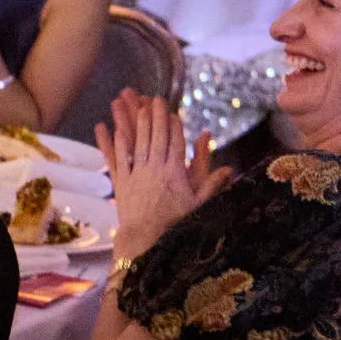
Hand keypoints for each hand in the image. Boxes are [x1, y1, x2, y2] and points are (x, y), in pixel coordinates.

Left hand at [96, 90, 230, 261]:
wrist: (146, 240)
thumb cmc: (175, 225)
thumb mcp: (199, 206)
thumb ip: (212, 184)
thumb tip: (230, 169)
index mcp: (175, 173)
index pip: (176, 143)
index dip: (174, 126)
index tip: (173, 112)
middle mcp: (154, 169)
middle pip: (156, 136)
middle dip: (156, 116)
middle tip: (155, 99)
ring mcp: (136, 174)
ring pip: (136, 142)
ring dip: (136, 122)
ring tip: (135, 104)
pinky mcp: (120, 183)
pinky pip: (116, 159)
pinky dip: (113, 143)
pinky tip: (110, 129)